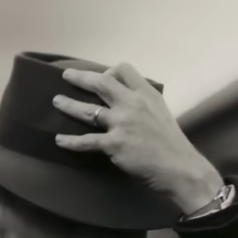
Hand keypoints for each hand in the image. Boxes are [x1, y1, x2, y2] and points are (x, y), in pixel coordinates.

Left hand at [51, 64, 221, 212]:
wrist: (180, 167)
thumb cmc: (172, 143)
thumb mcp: (162, 113)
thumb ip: (144, 104)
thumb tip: (127, 103)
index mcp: (146, 94)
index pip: (124, 70)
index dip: (110, 71)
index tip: (102, 76)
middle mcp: (132, 104)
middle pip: (101, 83)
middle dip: (81, 78)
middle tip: (66, 76)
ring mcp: (121, 123)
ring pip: (88, 110)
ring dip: (69, 105)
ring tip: (57, 102)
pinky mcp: (114, 144)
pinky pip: (86, 141)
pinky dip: (70, 141)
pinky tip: (59, 140)